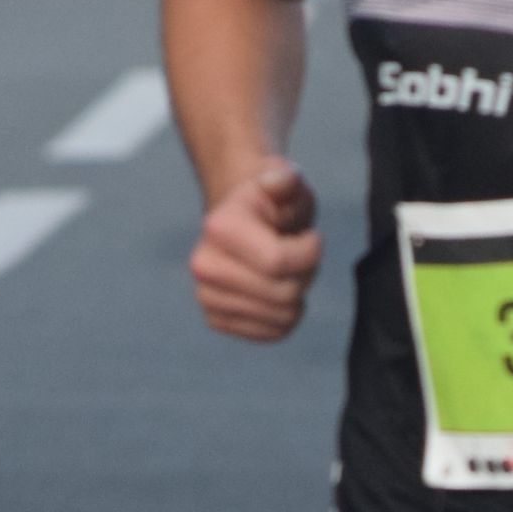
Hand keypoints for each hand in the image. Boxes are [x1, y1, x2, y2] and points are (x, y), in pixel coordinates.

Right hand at [190, 156, 318, 339]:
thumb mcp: (288, 182)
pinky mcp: (217, 320)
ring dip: (297, 294)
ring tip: (286, 270)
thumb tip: (277, 181)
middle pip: (282, 294)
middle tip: (298, 254)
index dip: (309, 252)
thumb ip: (287, 179)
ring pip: (281, 316)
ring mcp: (206, 297)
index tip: (309, 236)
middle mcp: (203, 266)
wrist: (246, 222)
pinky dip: (286, 315)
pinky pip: (272, 332)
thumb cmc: (274, 202)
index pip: (277, 262)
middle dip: (304, 274)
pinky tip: (277, 291)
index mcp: (217, 228)